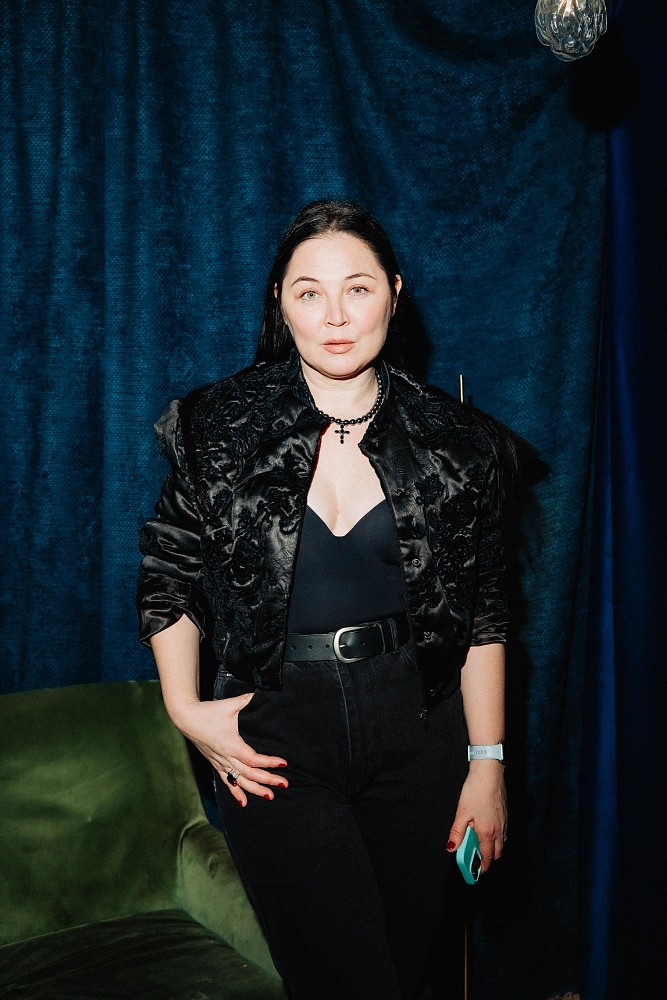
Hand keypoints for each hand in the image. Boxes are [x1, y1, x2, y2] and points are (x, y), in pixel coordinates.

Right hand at [172, 695, 287, 806]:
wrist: (186, 718)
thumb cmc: (208, 711)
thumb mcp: (230, 705)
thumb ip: (247, 700)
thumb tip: (261, 695)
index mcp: (231, 745)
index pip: (253, 759)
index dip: (269, 763)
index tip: (283, 763)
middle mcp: (226, 757)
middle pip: (249, 773)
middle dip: (267, 780)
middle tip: (284, 783)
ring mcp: (220, 762)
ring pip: (239, 781)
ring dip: (255, 789)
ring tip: (270, 796)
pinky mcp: (215, 763)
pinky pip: (227, 781)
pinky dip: (236, 792)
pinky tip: (244, 802)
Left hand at [446, 762, 506, 872]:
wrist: (490, 772)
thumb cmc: (476, 790)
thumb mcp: (461, 812)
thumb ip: (457, 833)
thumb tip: (452, 848)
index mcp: (487, 832)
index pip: (487, 857)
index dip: (482, 868)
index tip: (477, 873)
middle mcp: (499, 830)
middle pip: (497, 853)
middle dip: (489, 859)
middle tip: (477, 859)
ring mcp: (504, 822)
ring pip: (502, 842)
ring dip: (494, 848)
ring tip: (481, 844)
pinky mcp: (506, 813)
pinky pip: (504, 832)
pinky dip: (498, 837)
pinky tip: (488, 829)